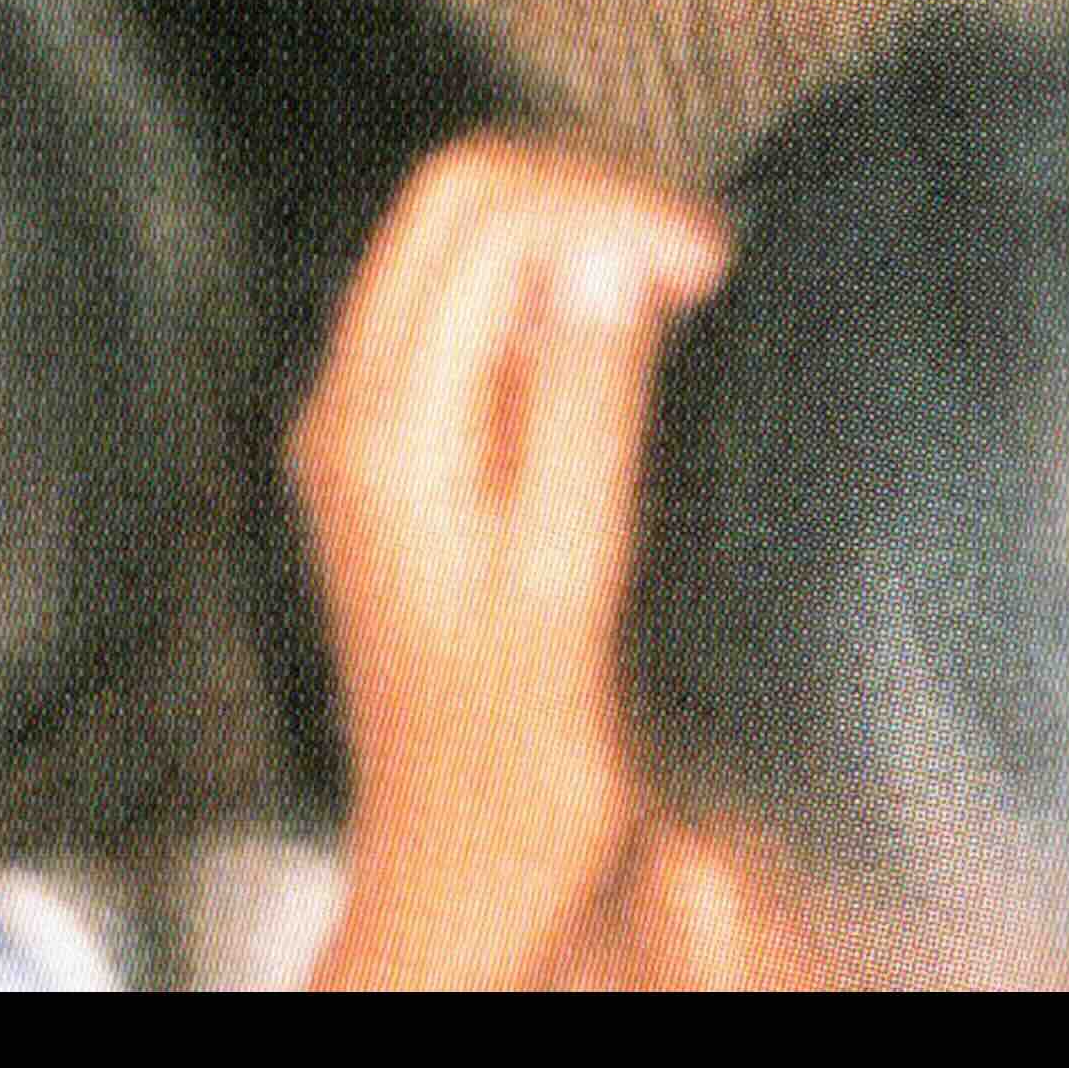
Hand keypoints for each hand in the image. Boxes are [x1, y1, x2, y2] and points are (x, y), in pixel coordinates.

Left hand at [290, 131, 730, 986]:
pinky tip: (641, 354)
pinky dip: (560, 301)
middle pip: (452, 202)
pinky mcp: (404, 452)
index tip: (717, 261)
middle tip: (713, 264)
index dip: (606, 200)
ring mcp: (368, 420)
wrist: (458, 873)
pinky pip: (471, 318)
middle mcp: (351, 399)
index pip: (476, 210)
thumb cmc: (524, 764)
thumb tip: (602, 262)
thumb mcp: (576, 587)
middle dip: (587, 194)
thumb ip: (583, 416)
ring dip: (577, 243)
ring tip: (693, 300)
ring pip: (459, 249)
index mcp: (384, 420)